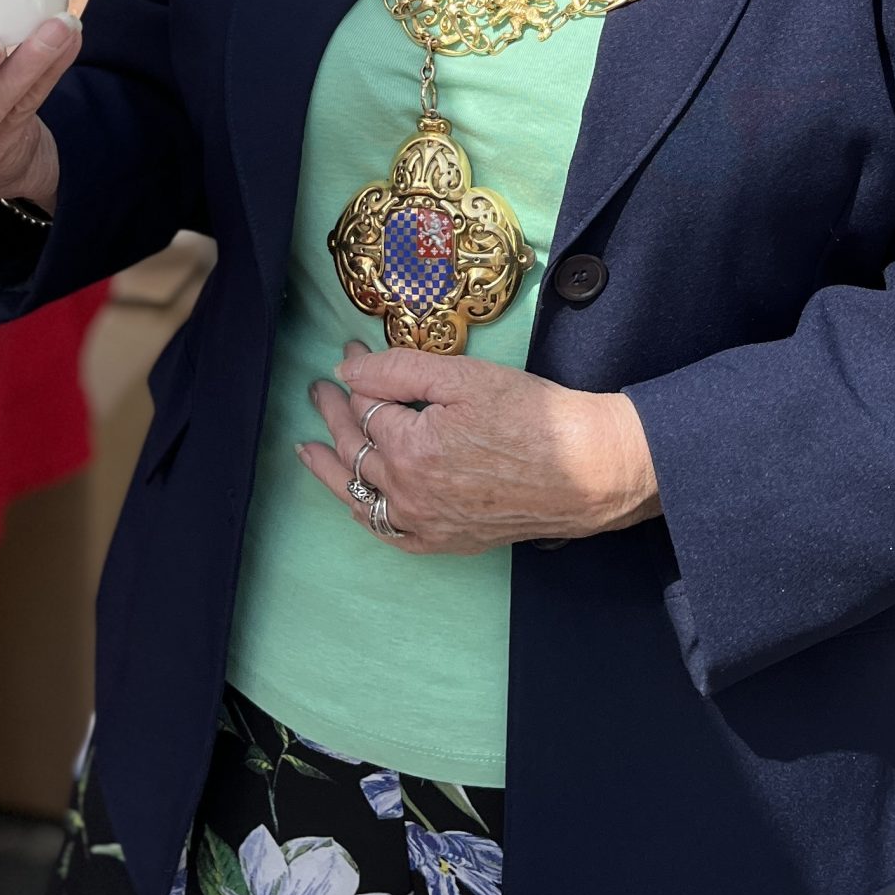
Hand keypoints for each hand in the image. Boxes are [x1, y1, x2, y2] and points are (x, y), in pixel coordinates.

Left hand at [299, 340, 659, 554]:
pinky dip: (366, 513)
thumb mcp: (465, 377)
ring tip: (308, 448)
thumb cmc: (532, 416)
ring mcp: (425, 523)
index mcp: (411, 449)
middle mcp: (409, 493)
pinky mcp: (445, 541)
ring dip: (331, 468)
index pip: (368, 407)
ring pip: (361, 496)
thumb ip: (399, 371)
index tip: (352, 353)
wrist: (586, 471)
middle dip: (334, 414)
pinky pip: (390, 532)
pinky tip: (354, 501)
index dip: (357, 376)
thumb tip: (348, 369)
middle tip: (319, 390)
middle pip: (357, 449)